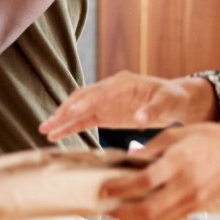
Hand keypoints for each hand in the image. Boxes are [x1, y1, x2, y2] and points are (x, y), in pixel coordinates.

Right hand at [39, 71, 217, 141]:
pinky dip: (70, 127)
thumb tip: (139, 120)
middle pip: (82, 98)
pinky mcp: (105, 113)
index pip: (99, 92)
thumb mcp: (167, 102)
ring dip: (62, 119)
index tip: (71, 112)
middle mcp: (109, 89)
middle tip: (49, 124)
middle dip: (65, 111)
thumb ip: (152, 110)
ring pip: (78, 109)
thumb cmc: (172, 97)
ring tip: (44, 130)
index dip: (85, 102)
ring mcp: (105, 101)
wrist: (174, 100)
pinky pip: (84, 120)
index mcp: (123, 83)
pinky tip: (56, 136)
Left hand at [103, 123, 219, 219]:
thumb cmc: (211, 138)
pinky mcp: (198, 208)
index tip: (103, 188)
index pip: (143, 181)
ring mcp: (192, 200)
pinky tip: (140, 217)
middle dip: (122, 213)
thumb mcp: (178, 132)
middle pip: (147, 210)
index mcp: (178, 162)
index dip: (119, 188)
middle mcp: (185, 185)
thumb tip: (129, 159)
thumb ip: (152, 147)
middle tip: (106, 208)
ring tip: (118, 215)